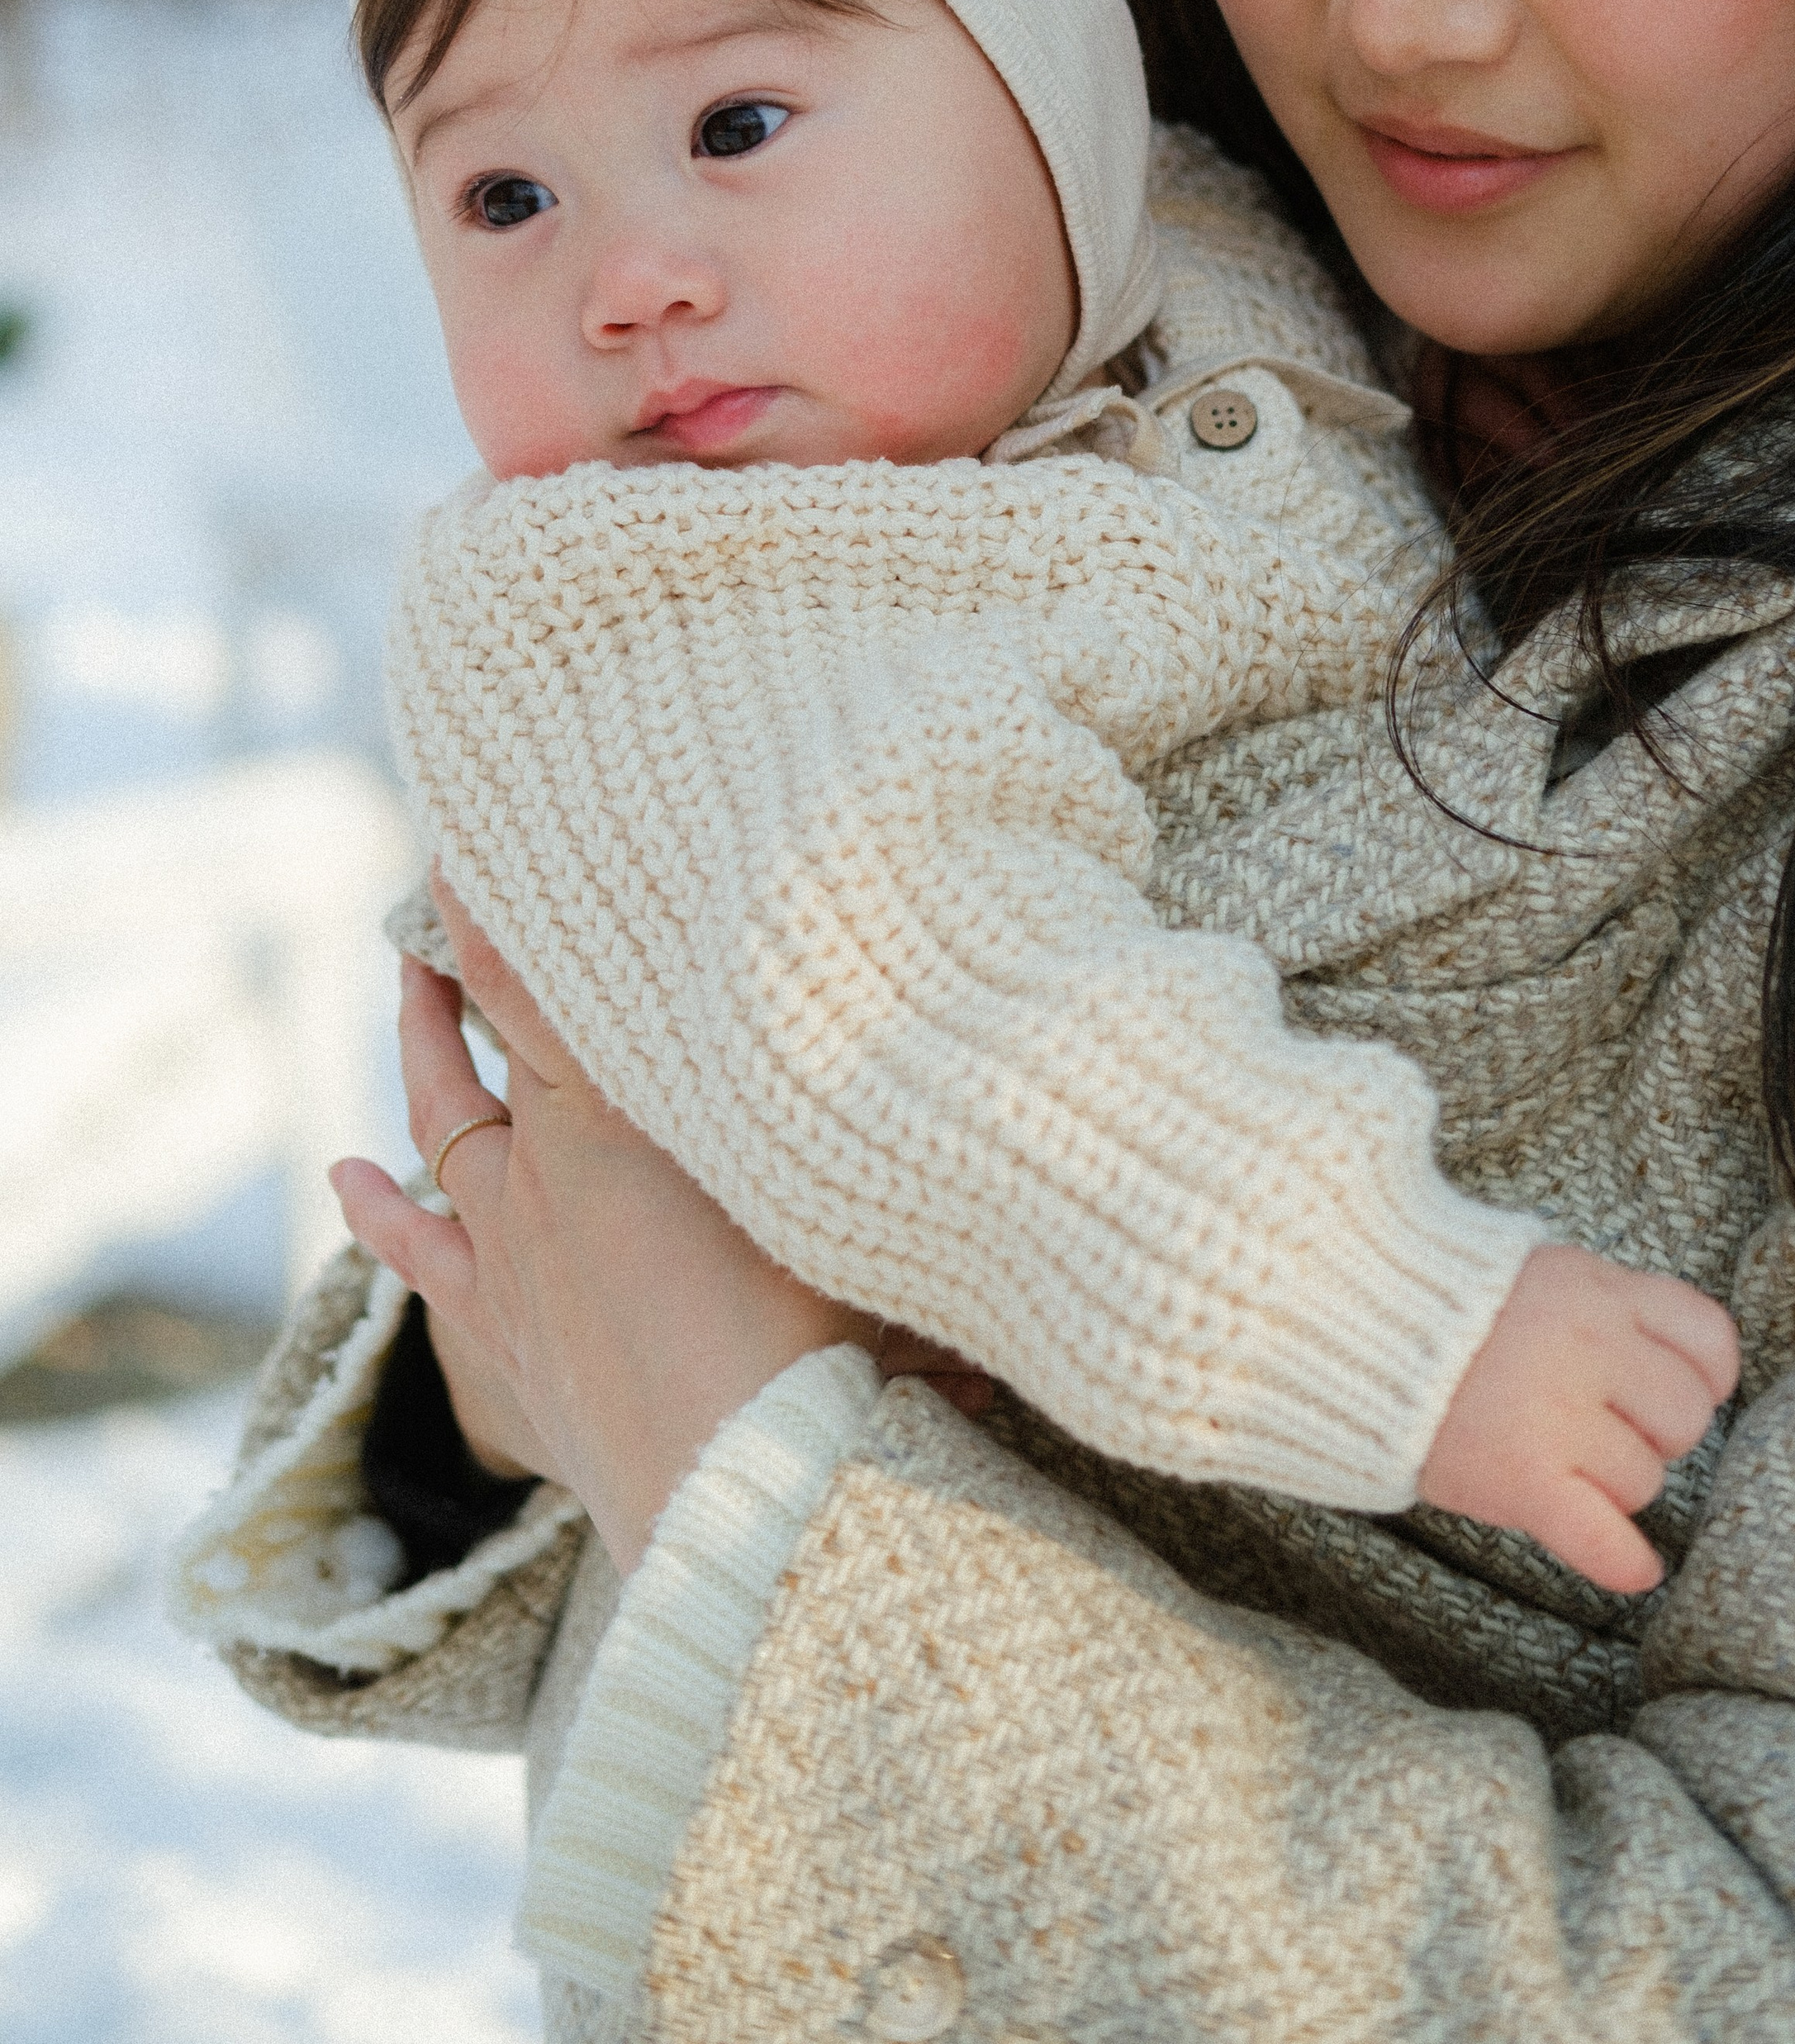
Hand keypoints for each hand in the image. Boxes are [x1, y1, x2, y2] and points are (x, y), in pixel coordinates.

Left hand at [331, 887, 983, 1569]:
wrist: (739, 1492)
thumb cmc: (818, 1339)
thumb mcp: (832, 1193)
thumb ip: (840, 1116)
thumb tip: (913, 1042)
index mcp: (614, 1122)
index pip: (535, 987)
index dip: (496, 909)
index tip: (471, 836)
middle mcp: (544, 1173)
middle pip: (482, 1043)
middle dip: (461, 962)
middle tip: (443, 891)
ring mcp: (511, 1255)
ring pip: (442, 1130)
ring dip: (423, 1054)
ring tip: (406, 987)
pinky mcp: (502, 1335)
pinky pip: (418, 1253)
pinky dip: (377, 1210)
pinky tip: (347, 1177)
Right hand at [1416, 1243, 1739, 1591]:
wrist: (1350, 1323)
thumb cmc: (1444, 1301)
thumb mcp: (1537, 1269)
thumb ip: (1605, 1304)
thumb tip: (1672, 1354)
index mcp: (1596, 1287)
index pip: (1709, 1338)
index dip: (1703, 1373)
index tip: (1670, 1386)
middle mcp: (1588, 1345)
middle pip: (1684, 1417)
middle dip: (1653, 1431)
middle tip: (1599, 1426)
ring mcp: (1556, 1414)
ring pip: (1642, 1480)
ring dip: (1609, 1482)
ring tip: (1554, 1457)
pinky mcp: (1520, 1477)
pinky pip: (1604, 1539)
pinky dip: (1623, 1561)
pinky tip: (1635, 1568)